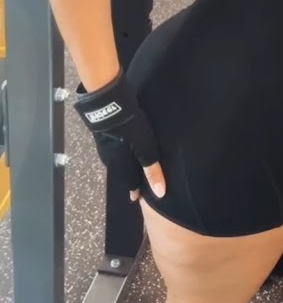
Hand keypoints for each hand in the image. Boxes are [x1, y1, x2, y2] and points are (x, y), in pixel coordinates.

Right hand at [74, 70, 166, 202]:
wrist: (109, 104)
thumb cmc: (129, 128)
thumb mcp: (145, 148)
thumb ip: (151, 169)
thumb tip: (159, 193)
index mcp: (120, 163)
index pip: (128, 180)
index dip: (134, 188)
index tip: (136, 198)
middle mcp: (110, 157)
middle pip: (120, 172)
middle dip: (127, 178)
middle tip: (132, 184)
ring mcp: (104, 144)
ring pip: (114, 160)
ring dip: (121, 165)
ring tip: (127, 167)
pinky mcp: (102, 132)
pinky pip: (111, 148)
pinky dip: (117, 151)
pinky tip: (119, 147)